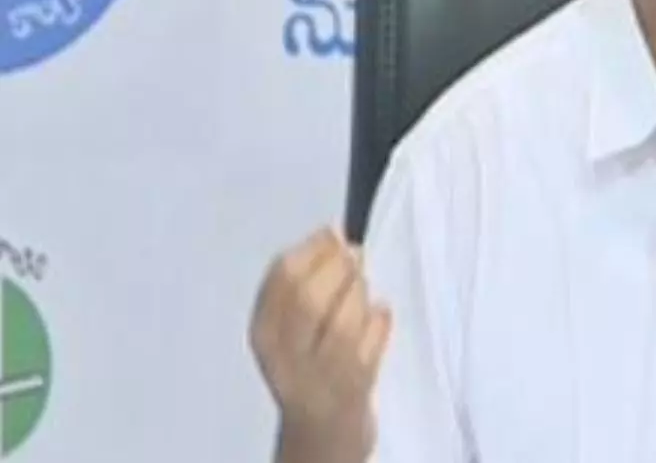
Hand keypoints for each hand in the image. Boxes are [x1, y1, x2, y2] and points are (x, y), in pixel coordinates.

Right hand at [249, 227, 391, 460]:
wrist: (320, 435)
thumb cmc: (310, 365)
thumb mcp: (293, 327)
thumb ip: (306, 284)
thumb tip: (335, 232)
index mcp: (263, 332)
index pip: (281, 279)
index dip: (312, 249)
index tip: (332, 233)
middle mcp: (284, 357)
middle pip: (309, 300)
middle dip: (337, 268)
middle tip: (355, 254)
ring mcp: (320, 377)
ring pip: (341, 325)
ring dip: (359, 294)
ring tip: (365, 285)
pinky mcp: (353, 391)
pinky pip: (370, 349)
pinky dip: (379, 325)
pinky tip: (381, 313)